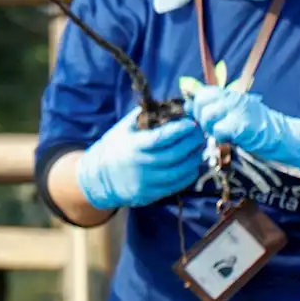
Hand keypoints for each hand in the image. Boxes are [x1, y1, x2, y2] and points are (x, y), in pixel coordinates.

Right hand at [76, 106, 205, 209]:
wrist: (99, 176)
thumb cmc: (115, 147)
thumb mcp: (123, 129)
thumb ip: (144, 117)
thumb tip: (168, 105)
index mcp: (132, 146)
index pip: (160, 138)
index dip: (179, 130)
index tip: (192, 123)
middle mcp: (140, 165)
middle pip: (174, 155)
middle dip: (192, 142)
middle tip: (200, 132)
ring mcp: (146, 182)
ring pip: (180, 171)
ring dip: (194, 158)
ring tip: (198, 147)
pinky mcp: (151, 194)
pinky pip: (177, 185)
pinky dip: (189, 173)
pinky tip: (192, 163)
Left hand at [188, 84, 299, 172]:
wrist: (283, 136)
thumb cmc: (254, 126)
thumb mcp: (232, 111)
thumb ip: (212, 107)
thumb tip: (186, 104)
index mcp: (230, 94)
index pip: (202, 93)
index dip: (197, 106)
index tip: (202, 117)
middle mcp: (233, 98)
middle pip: (201, 102)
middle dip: (200, 117)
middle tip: (211, 127)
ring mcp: (239, 110)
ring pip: (208, 116)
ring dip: (210, 128)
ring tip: (221, 133)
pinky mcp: (243, 125)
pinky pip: (219, 130)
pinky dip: (220, 137)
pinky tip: (229, 139)